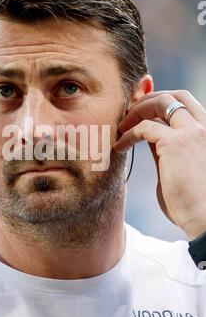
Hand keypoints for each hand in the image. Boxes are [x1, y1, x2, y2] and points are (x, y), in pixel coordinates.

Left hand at [113, 90, 205, 238]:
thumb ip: (168, 150)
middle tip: (128, 113)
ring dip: (137, 111)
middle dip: (148, 99)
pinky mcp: (176, 143)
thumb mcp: (180, 169)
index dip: (161, 102)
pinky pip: (144, 127)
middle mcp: (203, 128)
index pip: (184, 104)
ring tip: (121, 127)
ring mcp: (192, 132)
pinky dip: (129, 134)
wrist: (205, 220)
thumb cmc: (193, 204)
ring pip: (161, 102)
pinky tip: (120, 147)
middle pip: (174, 96)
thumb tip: (149, 140)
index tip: (140, 113)